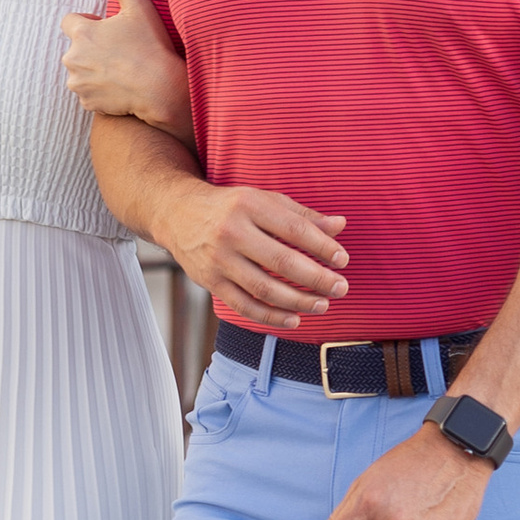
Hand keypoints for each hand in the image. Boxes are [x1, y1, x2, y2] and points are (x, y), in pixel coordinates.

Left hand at [61, 0, 191, 134]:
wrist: (162, 90)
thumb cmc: (151, 46)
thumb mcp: (137, 6)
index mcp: (81, 33)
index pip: (70, 21)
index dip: (89, 23)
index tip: (109, 28)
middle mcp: (72, 58)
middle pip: (76, 47)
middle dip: (92, 47)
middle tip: (120, 50)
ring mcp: (78, 82)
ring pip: (81, 71)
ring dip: (95, 69)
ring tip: (122, 68)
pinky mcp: (87, 102)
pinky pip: (89, 92)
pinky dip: (100, 90)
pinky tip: (121, 86)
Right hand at [163, 177, 350, 332]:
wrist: (177, 213)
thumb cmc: (230, 206)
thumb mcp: (264, 200)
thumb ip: (302, 215)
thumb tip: (340, 226)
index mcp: (250, 205)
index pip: (294, 229)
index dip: (322, 247)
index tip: (342, 260)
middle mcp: (232, 232)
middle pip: (282, 261)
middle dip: (316, 278)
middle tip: (340, 288)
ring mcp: (218, 259)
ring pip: (264, 288)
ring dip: (297, 301)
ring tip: (322, 305)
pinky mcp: (209, 281)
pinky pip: (243, 305)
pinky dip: (270, 316)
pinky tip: (293, 319)